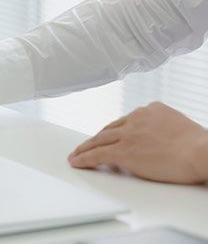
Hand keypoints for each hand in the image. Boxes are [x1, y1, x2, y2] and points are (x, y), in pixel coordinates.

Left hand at [68, 102, 207, 183]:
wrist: (202, 152)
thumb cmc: (199, 146)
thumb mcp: (178, 127)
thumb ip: (161, 129)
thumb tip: (153, 140)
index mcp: (151, 109)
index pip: (125, 121)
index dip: (112, 132)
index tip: (105, 137)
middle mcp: (137, 117)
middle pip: (108, 129)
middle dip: (95, 139)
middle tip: (84, 146)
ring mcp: (128, 133)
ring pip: (99, 140)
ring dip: (84, 148)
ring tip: (75, 155)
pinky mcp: (123, 150)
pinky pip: (97, 154)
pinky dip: (84, 158)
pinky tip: (76, 161)